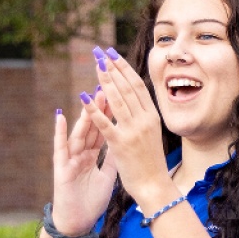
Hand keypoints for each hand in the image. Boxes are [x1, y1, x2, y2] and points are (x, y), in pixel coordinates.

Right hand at [50, 96, 119, 237]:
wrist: (77, 223)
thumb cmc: (90, 201)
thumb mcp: (107, 177)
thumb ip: (112, 159)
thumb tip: (124, 144)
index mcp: (93, 155)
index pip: (104, 128)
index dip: (112, 112)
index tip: (122, 93)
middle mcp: (81, 153)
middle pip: (93, 125)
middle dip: (101, 105)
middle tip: (109, 83)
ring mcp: (70, 159)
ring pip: (79, 132)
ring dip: (86, 113)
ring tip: (91, 93)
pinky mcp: (61, 169)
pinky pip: (60, 148)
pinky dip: (60, 132)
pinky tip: (59, 115)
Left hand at [80, 47, 172, 210]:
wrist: (155, 186)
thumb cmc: (152, 162)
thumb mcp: (152, 134)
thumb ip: (144, 117)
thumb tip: (136, 100)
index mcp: (152, 116)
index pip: (137, 85)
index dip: (124, 68)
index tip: (113, 53)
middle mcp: (145, 120)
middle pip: (127, 87)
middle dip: (112, 67)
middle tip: (100, 52)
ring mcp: (133, 131)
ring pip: (117, 100)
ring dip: (105, 80)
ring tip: (94, 65)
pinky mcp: (120, 144)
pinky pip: (105, 123)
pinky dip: (94, 109)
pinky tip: (84, 97)